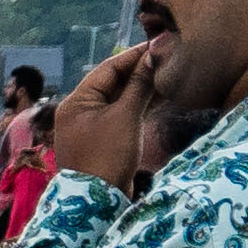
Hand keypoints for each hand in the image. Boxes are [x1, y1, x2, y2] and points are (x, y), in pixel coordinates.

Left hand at [44, 38, 165, 191]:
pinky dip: (140, 105)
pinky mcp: (105, 139)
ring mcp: (92, 126)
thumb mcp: (126, 116)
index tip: (160, 44)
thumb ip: (140, 84)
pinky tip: (162, 97)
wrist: (97, 203)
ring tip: (170, 75)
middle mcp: (81, 111)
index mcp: (77, 101)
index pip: (109, 68)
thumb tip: (153, 55)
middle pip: (114, 82)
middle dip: (141, 71)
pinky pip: (123, 114)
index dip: (135, 55)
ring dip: (143, 88)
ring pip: (121, 98)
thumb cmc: (107, 155)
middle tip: (169, 58)